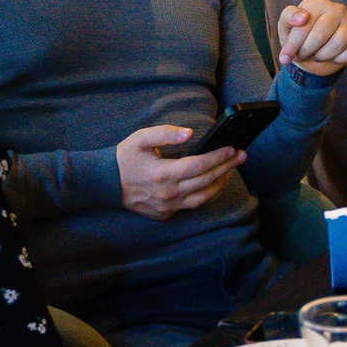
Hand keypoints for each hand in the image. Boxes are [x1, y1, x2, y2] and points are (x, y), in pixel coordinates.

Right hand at [116, 125, 239, 218]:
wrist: (105, 184)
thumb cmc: (124, 158)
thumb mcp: (141, 138)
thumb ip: (166, 133)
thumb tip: (190, 133)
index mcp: (164, 174)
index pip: (200, 165)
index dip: (219, 156)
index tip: (233, 148)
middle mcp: (168, 193)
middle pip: (206, 180)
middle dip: (227, 167)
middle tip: (241, 156)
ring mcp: (167, 206)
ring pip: (203, 197)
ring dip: (220, 183)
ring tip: (230, 170)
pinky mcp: (165, 214)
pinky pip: (191, 205)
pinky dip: (204, 194)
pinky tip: (211, 183)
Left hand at [280, 0, 346, 73]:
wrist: (317, 47)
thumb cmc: (302, 34)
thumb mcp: (287, 25)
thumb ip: (288, 17)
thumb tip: (302, 18)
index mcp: (318, 3)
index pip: (304, 24)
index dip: (293, 44)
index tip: (285, 57)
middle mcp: (337, 9)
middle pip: (321, 35)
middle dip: (307, 50)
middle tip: (302, 54)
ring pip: (337, 44)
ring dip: (322, 56)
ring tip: (316, 54)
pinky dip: (338, 59)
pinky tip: (331, 55)